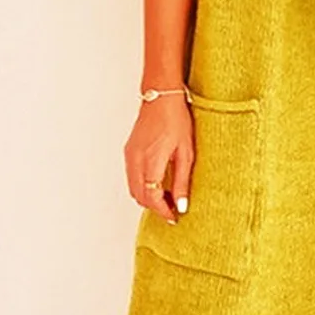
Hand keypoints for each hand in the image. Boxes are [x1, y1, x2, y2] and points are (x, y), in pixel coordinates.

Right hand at [123, 94, 193, 223]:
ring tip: (167, 198)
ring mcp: (130, 155)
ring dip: (148, 198)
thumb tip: (181, 204)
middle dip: (154, 207)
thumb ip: (182, 180)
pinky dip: (142, 187)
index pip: (152, 197)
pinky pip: (132, 177)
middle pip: (140, 196)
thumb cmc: (176, 119)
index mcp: (151, 160)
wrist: (161, 97)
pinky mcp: (129, 151)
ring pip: (133, 188)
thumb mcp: (186, 152)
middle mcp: (136, 160)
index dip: (162, 210)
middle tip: (172, 209)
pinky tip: (158, 184)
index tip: (173, 217)